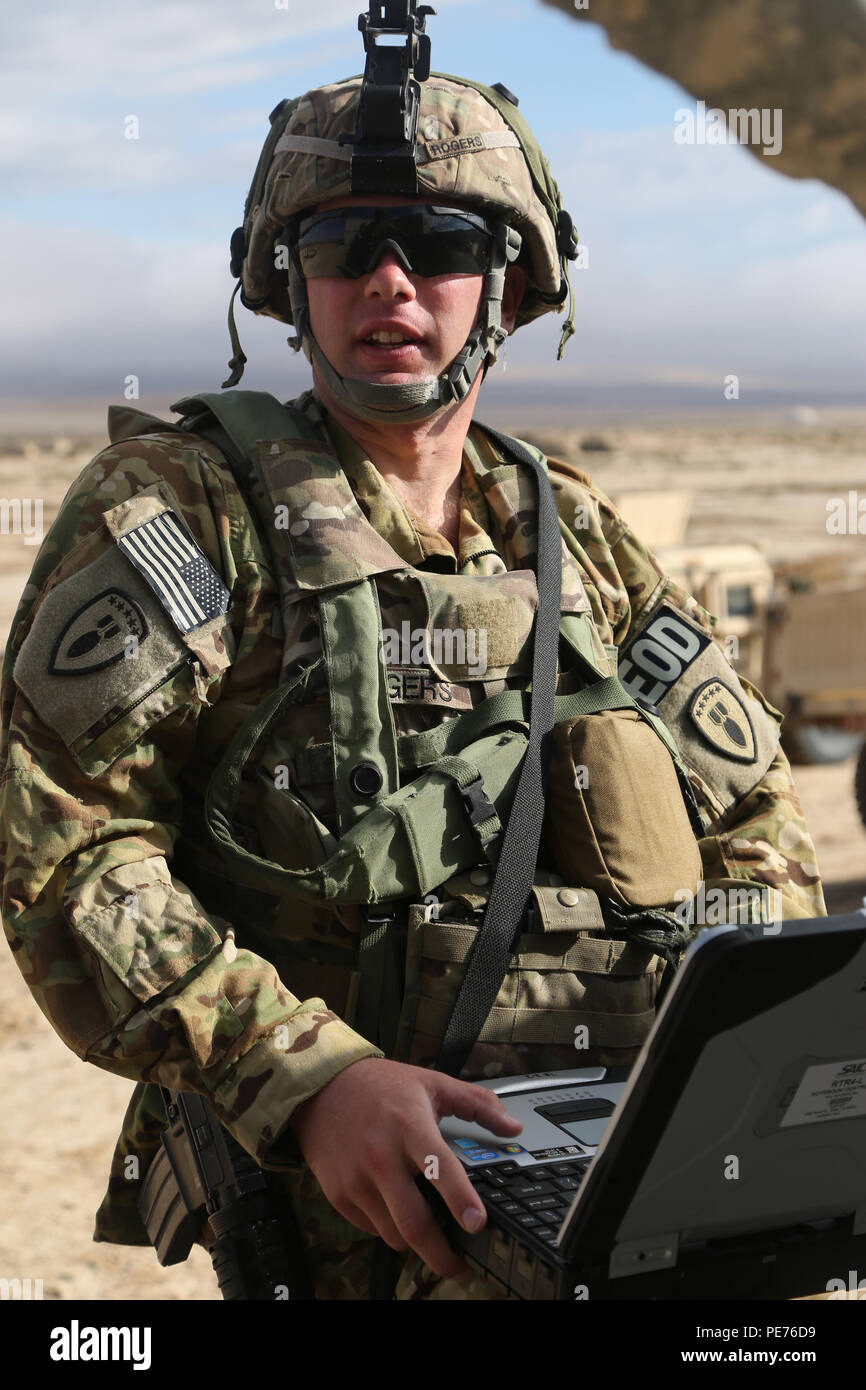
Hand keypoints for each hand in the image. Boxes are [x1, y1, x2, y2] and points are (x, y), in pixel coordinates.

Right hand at [288, 1057, 522, 1281]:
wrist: (320, 1088)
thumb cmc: (380, 1085)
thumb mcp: (431, 1083)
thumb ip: (477, 1104)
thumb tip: (514, 1128)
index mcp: (409, 1125)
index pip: (440, 1168)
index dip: (461, 1199)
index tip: (478, 1224)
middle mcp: (381, 1156)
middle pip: (414, 1222)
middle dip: (441, 1255)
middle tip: (460, 1268)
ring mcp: (356, 1179)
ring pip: (393, 1234)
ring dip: (416, 1242)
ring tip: (430, 1235)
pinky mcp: (338, 1195)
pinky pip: (372, 1229)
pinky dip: (390, 1229)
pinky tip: (397, 1212)